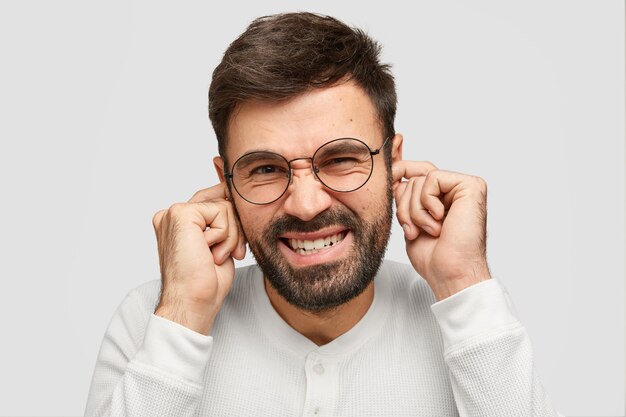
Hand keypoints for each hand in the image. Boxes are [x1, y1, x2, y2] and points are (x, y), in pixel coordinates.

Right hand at [152, 183, 245, 334]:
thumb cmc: (205, 283)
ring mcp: (174, 213)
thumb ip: (223, 222)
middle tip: (231, 255)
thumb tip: (238, 202)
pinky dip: (225, 235)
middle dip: (235, 231)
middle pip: (223, 202)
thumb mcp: (220, 245)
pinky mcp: (181, 214)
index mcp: (179, 222)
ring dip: (230, 237)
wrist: (192, 303)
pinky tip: (209, 253)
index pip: (217, 203)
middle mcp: (173, 215)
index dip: (233, 225)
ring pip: (226, 207)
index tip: (234, 251)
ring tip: (214, 257)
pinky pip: (222, 211)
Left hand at [393, 161, 490, 300]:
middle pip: (412, 177)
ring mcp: (464, 186)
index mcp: (441, 197)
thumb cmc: (433, 255)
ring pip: (419, 180)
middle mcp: (454, 189)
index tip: (387, 180)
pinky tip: (439, 221)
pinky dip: (427, 203)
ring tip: (429, 230)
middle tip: (413, 229)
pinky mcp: (471, 185)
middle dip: (404, 206)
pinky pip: (432, 179)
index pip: (414, 172)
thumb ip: (404, 194)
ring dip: (415, 211)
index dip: (397, 173)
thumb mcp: (409, 219)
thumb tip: (392, 169)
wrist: (450, 273)